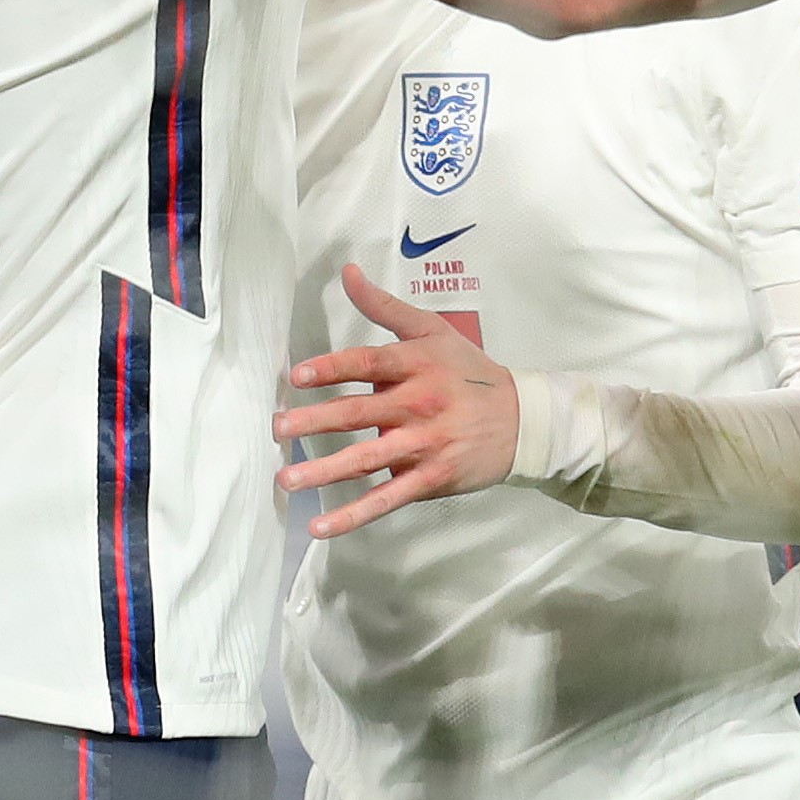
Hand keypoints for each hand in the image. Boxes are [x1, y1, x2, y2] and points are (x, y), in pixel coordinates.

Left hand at [272, 265, 519, 537]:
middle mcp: (418, 404)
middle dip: (315, 422)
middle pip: (359, 414)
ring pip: (367, 460)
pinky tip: (321, 527)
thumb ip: (385, 306)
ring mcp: (424, 445)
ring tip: (287, 479)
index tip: (296, 377)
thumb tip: (347, 272)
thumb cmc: (470, 372)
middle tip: (278, 428)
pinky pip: (386, 499)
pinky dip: (354, 515)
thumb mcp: (433, 331)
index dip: (331, 369)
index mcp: (416, 365)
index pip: (368, 365)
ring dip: (325, 471)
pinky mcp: (430, 479)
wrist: (522, 421)